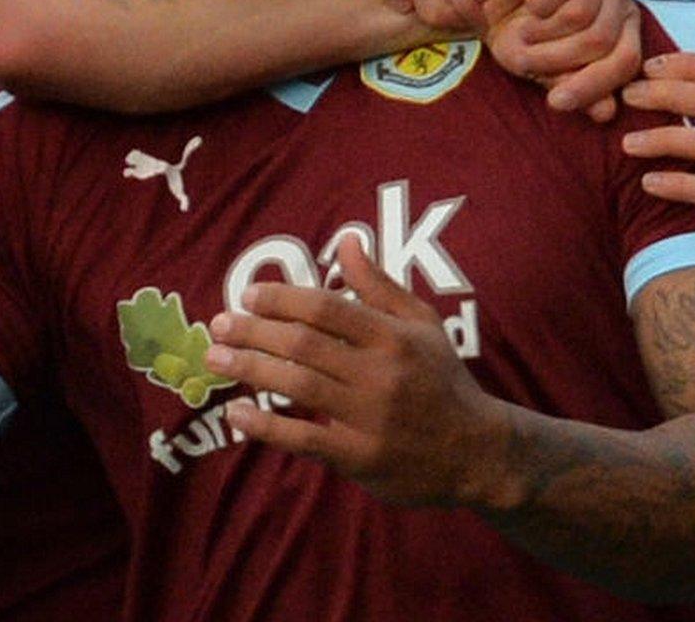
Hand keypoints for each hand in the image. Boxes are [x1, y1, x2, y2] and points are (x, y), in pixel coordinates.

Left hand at [204, 239, 510, 507]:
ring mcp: (369, 417)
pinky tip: (237, 413)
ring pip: (298, 386)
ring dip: (250, 369)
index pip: (327, 308)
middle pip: (303, 344)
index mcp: (393, 337)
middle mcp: (379, 374)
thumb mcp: (422, 324)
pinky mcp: (359, 457)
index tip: (248, 296)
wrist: (478, 452)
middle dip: (254, 331)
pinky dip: (266, 426)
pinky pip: (304, 438)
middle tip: (218, 324)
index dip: (282, 299)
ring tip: (216, 358)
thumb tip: (347, 238)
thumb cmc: (443, 380)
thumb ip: (379, 284)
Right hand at [480, 0, 639, 122]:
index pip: (626, 59)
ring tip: (521, 30)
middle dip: (556, 61)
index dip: (592, 86)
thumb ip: (575, 84)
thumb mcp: (541, 66)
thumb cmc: (514, 26)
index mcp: (622, 18)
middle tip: (524, 61)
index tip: (556, 103)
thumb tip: (606, 113)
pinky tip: (524, 1)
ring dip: (540, 34)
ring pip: (581, 17)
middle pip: (603, 41)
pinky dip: (536, 6)